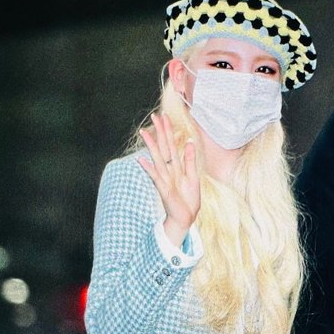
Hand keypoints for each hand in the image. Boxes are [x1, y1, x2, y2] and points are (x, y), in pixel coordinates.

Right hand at [138, 113, 199, 247]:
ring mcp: (164, 178)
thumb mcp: (193, 177)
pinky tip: (141, 159)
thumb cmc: (188, 199)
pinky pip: (155, 176)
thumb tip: (189, 142)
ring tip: (144, 132)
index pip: (171, 144)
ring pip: (157, 158)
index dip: (168, 130)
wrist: (186, 218)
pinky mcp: (163, 189)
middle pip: (163, 147)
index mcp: (176, 166)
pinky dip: (149, 168)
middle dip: (159, 132)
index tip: (164, 116)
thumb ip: (190, 160)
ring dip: (151, 145)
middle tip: (154, 115)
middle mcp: (168, 170)